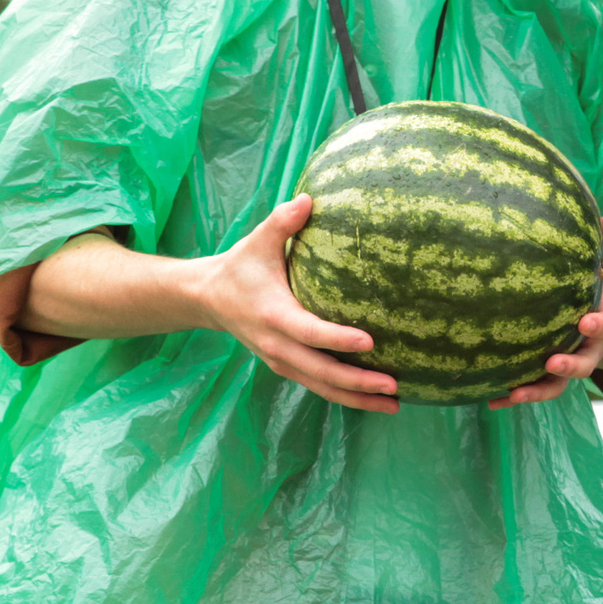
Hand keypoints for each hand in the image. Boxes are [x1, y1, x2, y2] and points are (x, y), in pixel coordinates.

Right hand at [198, 196, 399, 413]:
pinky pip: (317, 386)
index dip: (338, 339)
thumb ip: (283, 221)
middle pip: (321, 372)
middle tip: (394, 387)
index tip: (370, 341)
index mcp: (273, 315)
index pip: (310, 332)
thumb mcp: (258, 240)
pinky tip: (373, 399)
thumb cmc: (241, 266)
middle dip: (358, 382)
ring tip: (394, 404)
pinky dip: (345, 395)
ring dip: (357, 398)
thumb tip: (309, 198)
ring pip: (322, 387)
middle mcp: (277, 345)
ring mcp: (281, 360)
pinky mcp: (286, 366)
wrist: (208, 298)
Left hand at [487, 217, 602, 407]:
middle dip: (569, 367)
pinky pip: (532, 389)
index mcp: (601, 322)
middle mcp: (587, 349)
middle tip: (552, 363)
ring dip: (538, 392)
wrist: (589, 316)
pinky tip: (490, 399)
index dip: (598, 326)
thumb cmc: (591, 286)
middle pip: (585, 365)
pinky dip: (513, 396)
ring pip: (557, 386)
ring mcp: (566, 365)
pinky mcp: (545, 376)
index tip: (585, 321)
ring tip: (516, 394)